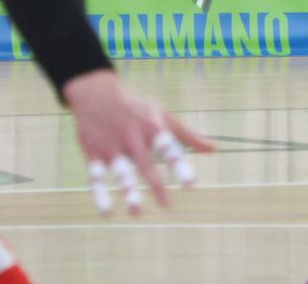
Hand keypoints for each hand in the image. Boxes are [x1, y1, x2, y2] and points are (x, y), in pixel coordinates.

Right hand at [62, 70, 211, 215]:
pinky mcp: (93, 153)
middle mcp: (131, 136)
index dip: (179, 165)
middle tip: (167, 205)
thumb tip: (214, 150)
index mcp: (151, 126)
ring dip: (128, 191)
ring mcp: (111, 145)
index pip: (168, 147)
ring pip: (120, 171)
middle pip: (144, 163)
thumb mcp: (163, 117)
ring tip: (137, 213)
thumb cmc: (138, 109)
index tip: (190, 184)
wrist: (97, 95)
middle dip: (155, 184)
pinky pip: (95, 176)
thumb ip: (187, 136)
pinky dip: (100, 194)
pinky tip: (108, 212)